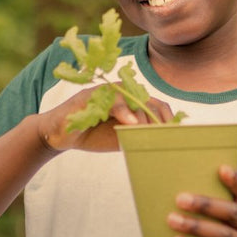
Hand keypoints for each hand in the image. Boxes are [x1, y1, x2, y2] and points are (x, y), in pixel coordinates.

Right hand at [39, 86, 174, 152]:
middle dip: (160, 118)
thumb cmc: (92, 135)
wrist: (59, 135)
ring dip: (144, 116)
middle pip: (149, 101)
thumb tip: (162, 144)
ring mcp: (106, 92)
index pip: (157, 106)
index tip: (177, 133)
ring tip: (149, 132)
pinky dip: (123, 111)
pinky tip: (130, 125)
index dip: (169, 118)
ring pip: (133, 98)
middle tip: (165, 135)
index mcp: (131, 102)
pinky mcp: (91, 95)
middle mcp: (121, 93)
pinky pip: (111, 100)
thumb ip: (137, 136)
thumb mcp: (120, 138)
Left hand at [167, 166, 236, 236]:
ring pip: (222, 235)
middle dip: (206, 204)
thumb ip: (218, 212)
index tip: (222, 168)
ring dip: (195, 226)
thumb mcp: (233, 227)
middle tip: (180, 198)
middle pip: (232, 212)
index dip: (236, 181)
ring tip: (172, 219)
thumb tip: (181, 195)